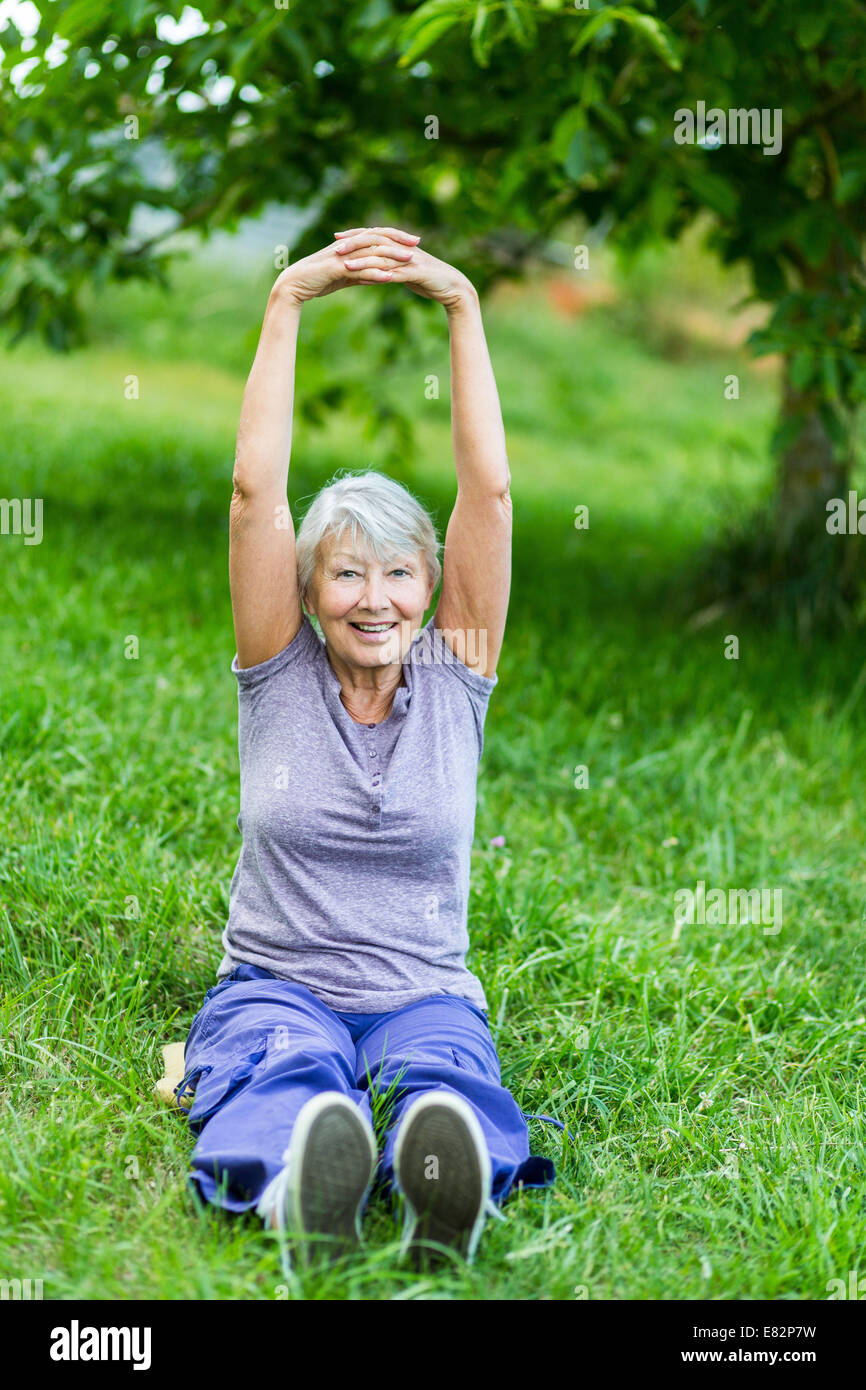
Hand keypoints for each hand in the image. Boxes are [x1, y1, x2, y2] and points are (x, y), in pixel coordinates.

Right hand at [273, 226, 419, 303]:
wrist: (294, 286)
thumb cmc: (316, 281)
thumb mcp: (343, 277)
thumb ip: (361, 274)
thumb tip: (379, 276)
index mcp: (349, 246)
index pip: (375, 235)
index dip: (394, 236)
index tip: (412, 240)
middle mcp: (346, 246)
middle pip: (376, 238)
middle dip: (398, 239)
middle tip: (417, 242)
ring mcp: (341, 256)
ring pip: (371, 252)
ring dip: (392, 255)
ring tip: (410, 259)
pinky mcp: (335, 269)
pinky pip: (359, 270)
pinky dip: (375, 273)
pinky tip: (390, 277)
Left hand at [334, 227, 475, 308]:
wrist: (453, 288)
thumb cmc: (429, 281)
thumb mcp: (407, 273)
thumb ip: (390, 269)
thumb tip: (373, 272)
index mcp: (400, 245)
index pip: (374, 235)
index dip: (355, 235)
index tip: (337, 237)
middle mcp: (404, 248)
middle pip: (375, 240)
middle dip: (354, 243)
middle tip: (335, 247)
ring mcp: (410, 259)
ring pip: (382, 256)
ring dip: (362, 260)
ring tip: (344, 264)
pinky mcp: (416, 272)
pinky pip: (394, 273)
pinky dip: (379, 275)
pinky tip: (366, 279)